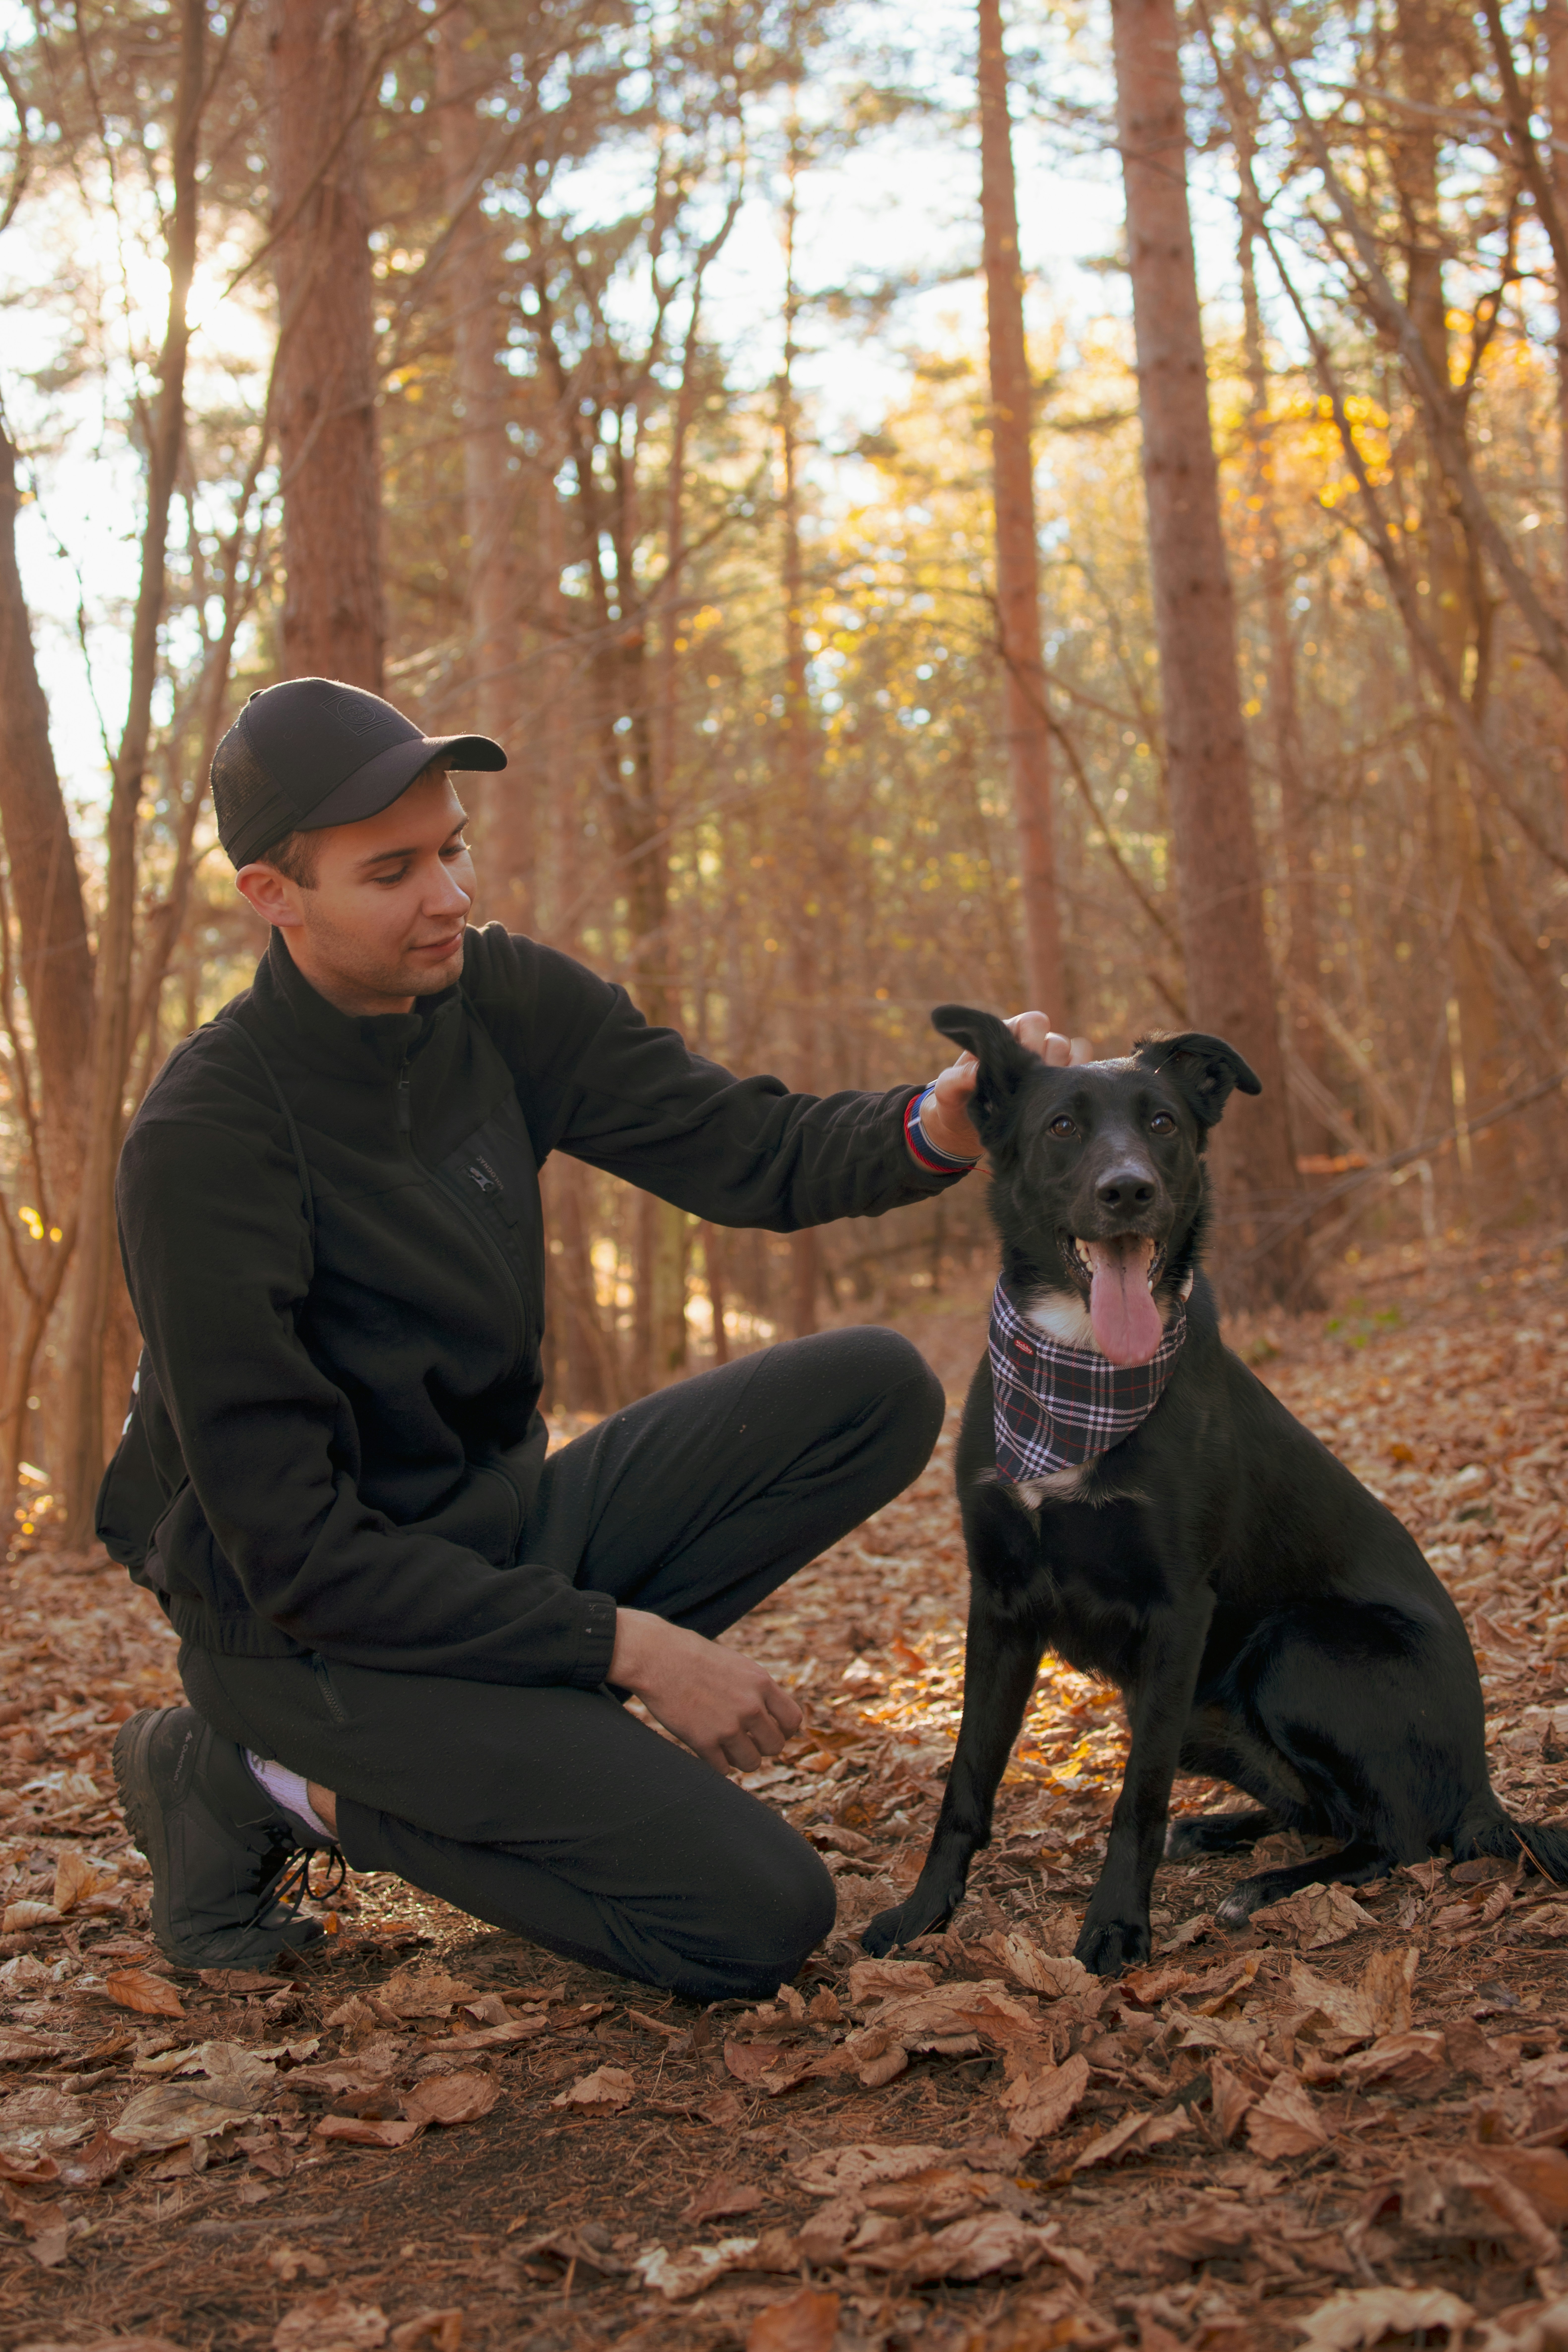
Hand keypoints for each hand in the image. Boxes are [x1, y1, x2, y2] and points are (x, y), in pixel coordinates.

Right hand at [609, 1607, 802, 1772]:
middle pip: (775, 1746)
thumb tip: (770, 1717)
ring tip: (726, 1746)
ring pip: (751, 1763)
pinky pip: (722, 1770)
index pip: (793, 1720)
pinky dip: (716, 1763)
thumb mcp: (737, 1665)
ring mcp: (727, 1726)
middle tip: (744, 1739)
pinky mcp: (703, 1741)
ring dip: (740, 1759)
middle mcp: (750, 1706)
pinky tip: (706, 1748)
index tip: (769, 1731)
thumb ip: (756, 1689)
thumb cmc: (694, 1657)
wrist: (656, 1656)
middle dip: (760, 1746)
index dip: (783, 1730)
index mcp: (761, 1683)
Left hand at [920, 1010, 1093, 1161]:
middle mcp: (1032, 1046)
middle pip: (1058, 1041)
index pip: (1034, 1022)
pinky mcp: (1060, 1085)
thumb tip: (975, 1072)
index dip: (1034, 1039)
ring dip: (1065, 1074)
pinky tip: (1060, 1101)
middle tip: (1035, 1086)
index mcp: (1007, 1036)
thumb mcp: (947, 1094)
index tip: (1025, 1062)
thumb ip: (954, 1081)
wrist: (968, 1132)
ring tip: (1047, 1096)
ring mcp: (1049, 1065)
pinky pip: (1082, 1071)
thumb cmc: (956, 1104)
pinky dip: (1077, 1082)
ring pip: (1074, 1055)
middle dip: (1050, 1063)